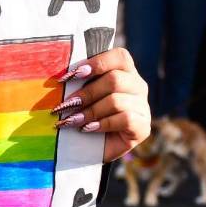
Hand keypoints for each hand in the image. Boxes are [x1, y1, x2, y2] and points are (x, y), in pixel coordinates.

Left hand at [55, 47, 152, 163]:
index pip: (120, 56)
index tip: (71, 76)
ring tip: (73, 120)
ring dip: (90, 111)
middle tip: (65, 105)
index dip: (97, 63)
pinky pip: (125, 119)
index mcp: (125, 71)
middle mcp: (137, 86)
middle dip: (87, 93)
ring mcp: (143, 106)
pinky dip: (103, 123)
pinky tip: (88, 129)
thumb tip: (62, 76)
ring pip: (117, 101)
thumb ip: (77, 82)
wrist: (91, 149)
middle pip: (115, 80)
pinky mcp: (143, 127)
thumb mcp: (80, 96)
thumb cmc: (83, 116)